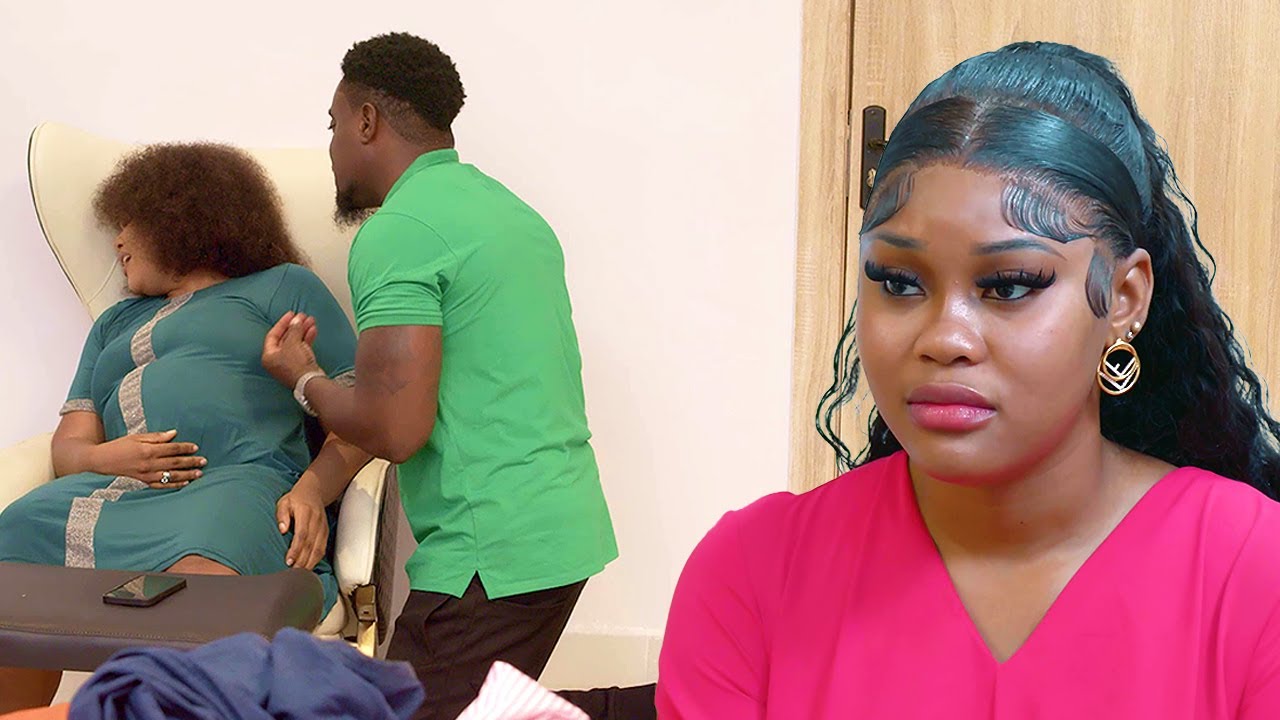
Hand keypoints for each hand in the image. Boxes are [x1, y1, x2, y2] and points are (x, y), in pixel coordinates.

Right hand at [89, 430, 205, 488]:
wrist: (100, 461)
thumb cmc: (119, 446)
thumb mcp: (136, 437)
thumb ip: (156, 437)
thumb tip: (174, 434)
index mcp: (147, 450)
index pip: (172, 449)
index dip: (185, 448)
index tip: (196, 447)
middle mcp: (148, 464)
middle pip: (175, 463)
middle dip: (191, 462)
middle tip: (204, 461)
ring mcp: (146, 475)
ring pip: (171, 476)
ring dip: (187, 475)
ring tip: (199, 473)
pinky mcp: (143, 483)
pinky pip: (162, 485)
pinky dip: (174, 485)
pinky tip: (185, 483)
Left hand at [262, 311, 321, 388]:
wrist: (310, 381)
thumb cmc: (296, 365)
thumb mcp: (292, 343)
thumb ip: (294, 329)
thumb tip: (296, 320)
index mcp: (269, 356)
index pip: (273, 335)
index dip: (282, 323)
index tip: (290, 314)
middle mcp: (277, 360)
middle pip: (285, 338)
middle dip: (295, 326)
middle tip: (302, 316)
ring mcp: (289, 362)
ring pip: (295, 342)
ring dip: (303, 330)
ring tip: (310, 320)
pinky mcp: (300, 364)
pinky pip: (302, 348)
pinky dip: (307, 339)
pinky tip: (312, 330)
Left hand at [276, 483, 328, 569]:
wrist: (314, 491)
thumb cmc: (295, 499)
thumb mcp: (284, 502)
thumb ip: (282, 515)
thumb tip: (282, 529)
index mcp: (305, 513)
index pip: (302, 534)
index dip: (296, 549)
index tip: (288, 560)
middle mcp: (317, 520)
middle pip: (311, 544)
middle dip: (302, 560)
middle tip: (293, 573)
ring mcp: (323, 526)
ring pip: (319, 548)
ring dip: (310, 562)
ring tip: (301, 573)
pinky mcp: (326, 531)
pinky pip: (323, 547)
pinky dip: (317, 558)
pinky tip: (310, 566)